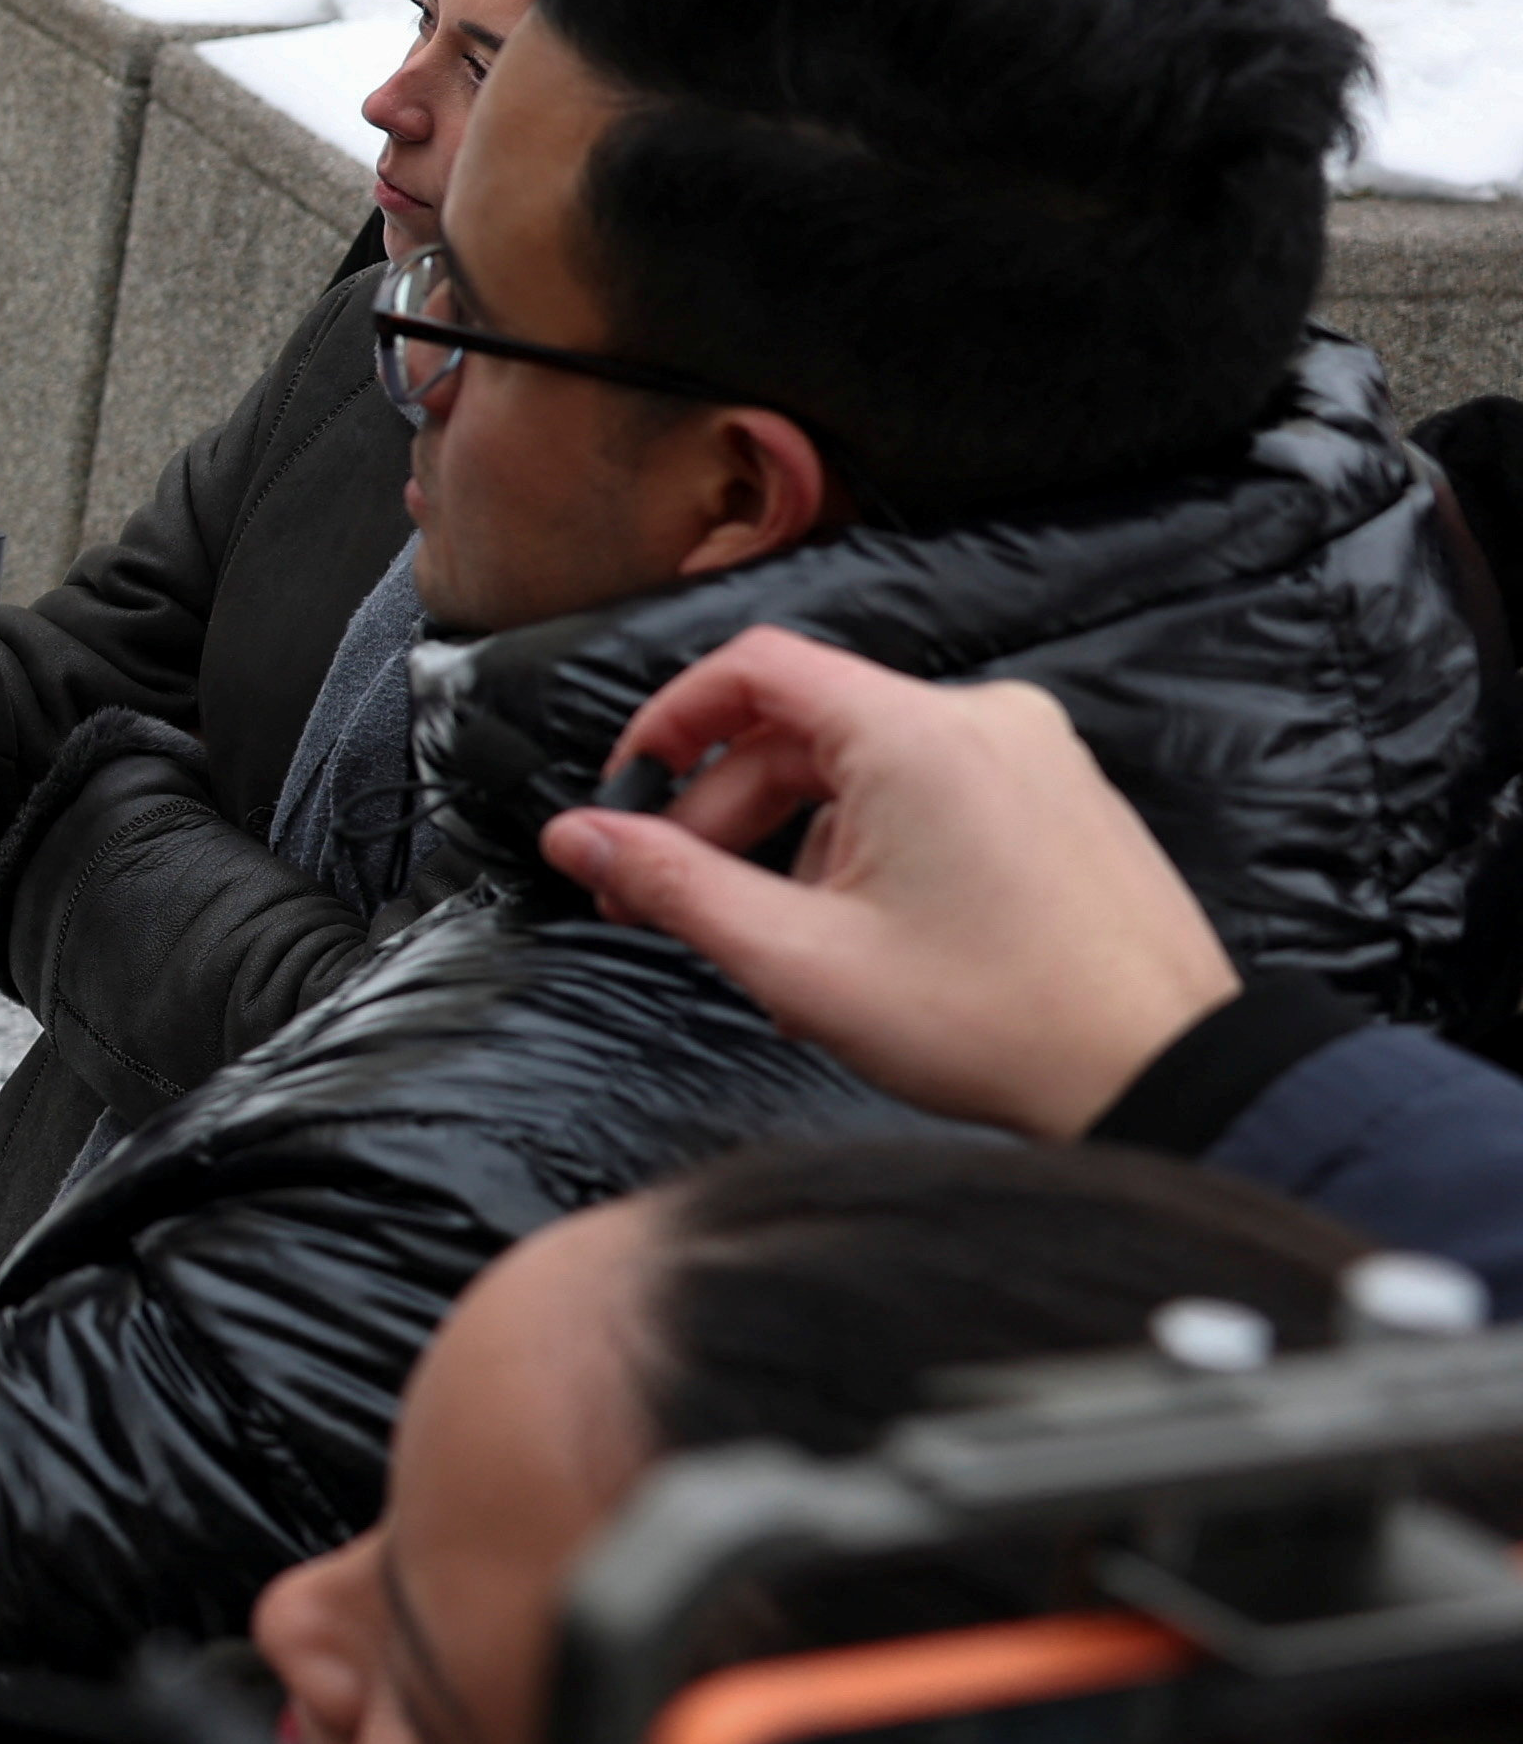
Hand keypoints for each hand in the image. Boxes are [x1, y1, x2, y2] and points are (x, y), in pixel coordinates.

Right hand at [539, 624, 1234, 1138]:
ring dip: (795, 845)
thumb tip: (579, 837)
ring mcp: (1034, 757)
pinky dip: (869, 850)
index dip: (668, 725)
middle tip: (670, 896)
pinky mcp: (1062, 800)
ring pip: (865, 769)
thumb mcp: (798, 960)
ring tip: (778, 950)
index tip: (626, 794)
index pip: (753, 670)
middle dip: (722, 811)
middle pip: (804, 728)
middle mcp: (982, 722)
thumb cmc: (1002, 1024)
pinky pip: (930, 794)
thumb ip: (673, 884)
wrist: (1163, 1074)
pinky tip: (854, 941)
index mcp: (915, 734)